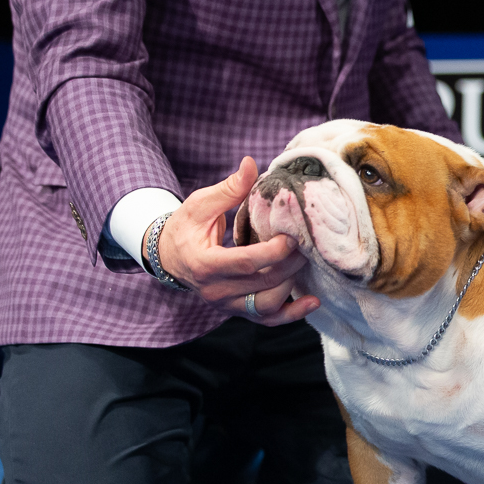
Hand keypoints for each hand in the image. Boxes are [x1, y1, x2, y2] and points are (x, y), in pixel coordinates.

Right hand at [152, 157, 319, 325]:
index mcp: (204, 264)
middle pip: (262, 283)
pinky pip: (267, 320)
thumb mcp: (200, 204)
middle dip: (290, 264)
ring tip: (305, 263)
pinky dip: (292, 314)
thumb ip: (229, 189)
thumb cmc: (186, 228)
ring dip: (292, 286)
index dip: (273, 252)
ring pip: (267, 305)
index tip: (292, 236)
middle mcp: (215, 290)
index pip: (245, 262)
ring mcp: (227, 305)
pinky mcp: (238, 312)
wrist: (170, 258)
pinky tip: (313, 302)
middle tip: (307, 244)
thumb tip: (251, 164)